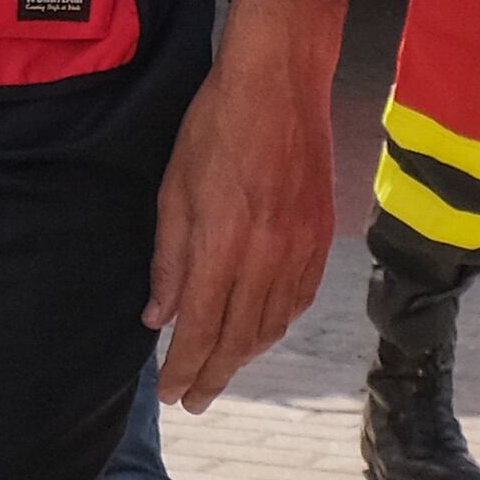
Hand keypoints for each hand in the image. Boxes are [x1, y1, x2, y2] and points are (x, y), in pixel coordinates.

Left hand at [148, 0, 348, 409]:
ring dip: (245, 356)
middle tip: (193, 399)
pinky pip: (300, 299)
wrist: (279, 80)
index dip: (183, 369)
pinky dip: (278, 325)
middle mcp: (267, 256)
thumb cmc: (216, 125)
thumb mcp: (174, 189)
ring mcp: (301, 248)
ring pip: (272, 325)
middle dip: (212, 375)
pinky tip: (262, 333)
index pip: (200, 329)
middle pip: (238, 339)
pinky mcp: (322, 237)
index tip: (169, 394)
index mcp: (223, 245)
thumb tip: (158, 316)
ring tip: (221, 370)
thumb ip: (168, 259)